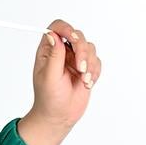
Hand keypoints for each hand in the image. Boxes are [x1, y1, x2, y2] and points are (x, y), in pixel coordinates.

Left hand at [30, 19, 101, 137]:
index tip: (73, 38)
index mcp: (48, 50)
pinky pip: (97, 61)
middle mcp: (62, 51)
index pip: (57, 28)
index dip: (66, 29)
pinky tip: (87, 83)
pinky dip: (95, 72)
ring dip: (89, 64)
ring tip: (83, 79)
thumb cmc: (49, 99)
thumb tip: (53, 35)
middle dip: (82, 51)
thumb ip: (54, 55)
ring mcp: (75, 59)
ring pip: (90, 48)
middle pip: (78, 36)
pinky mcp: (86, 68)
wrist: (59, 116)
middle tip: (80, 69)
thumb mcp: (49, 77)